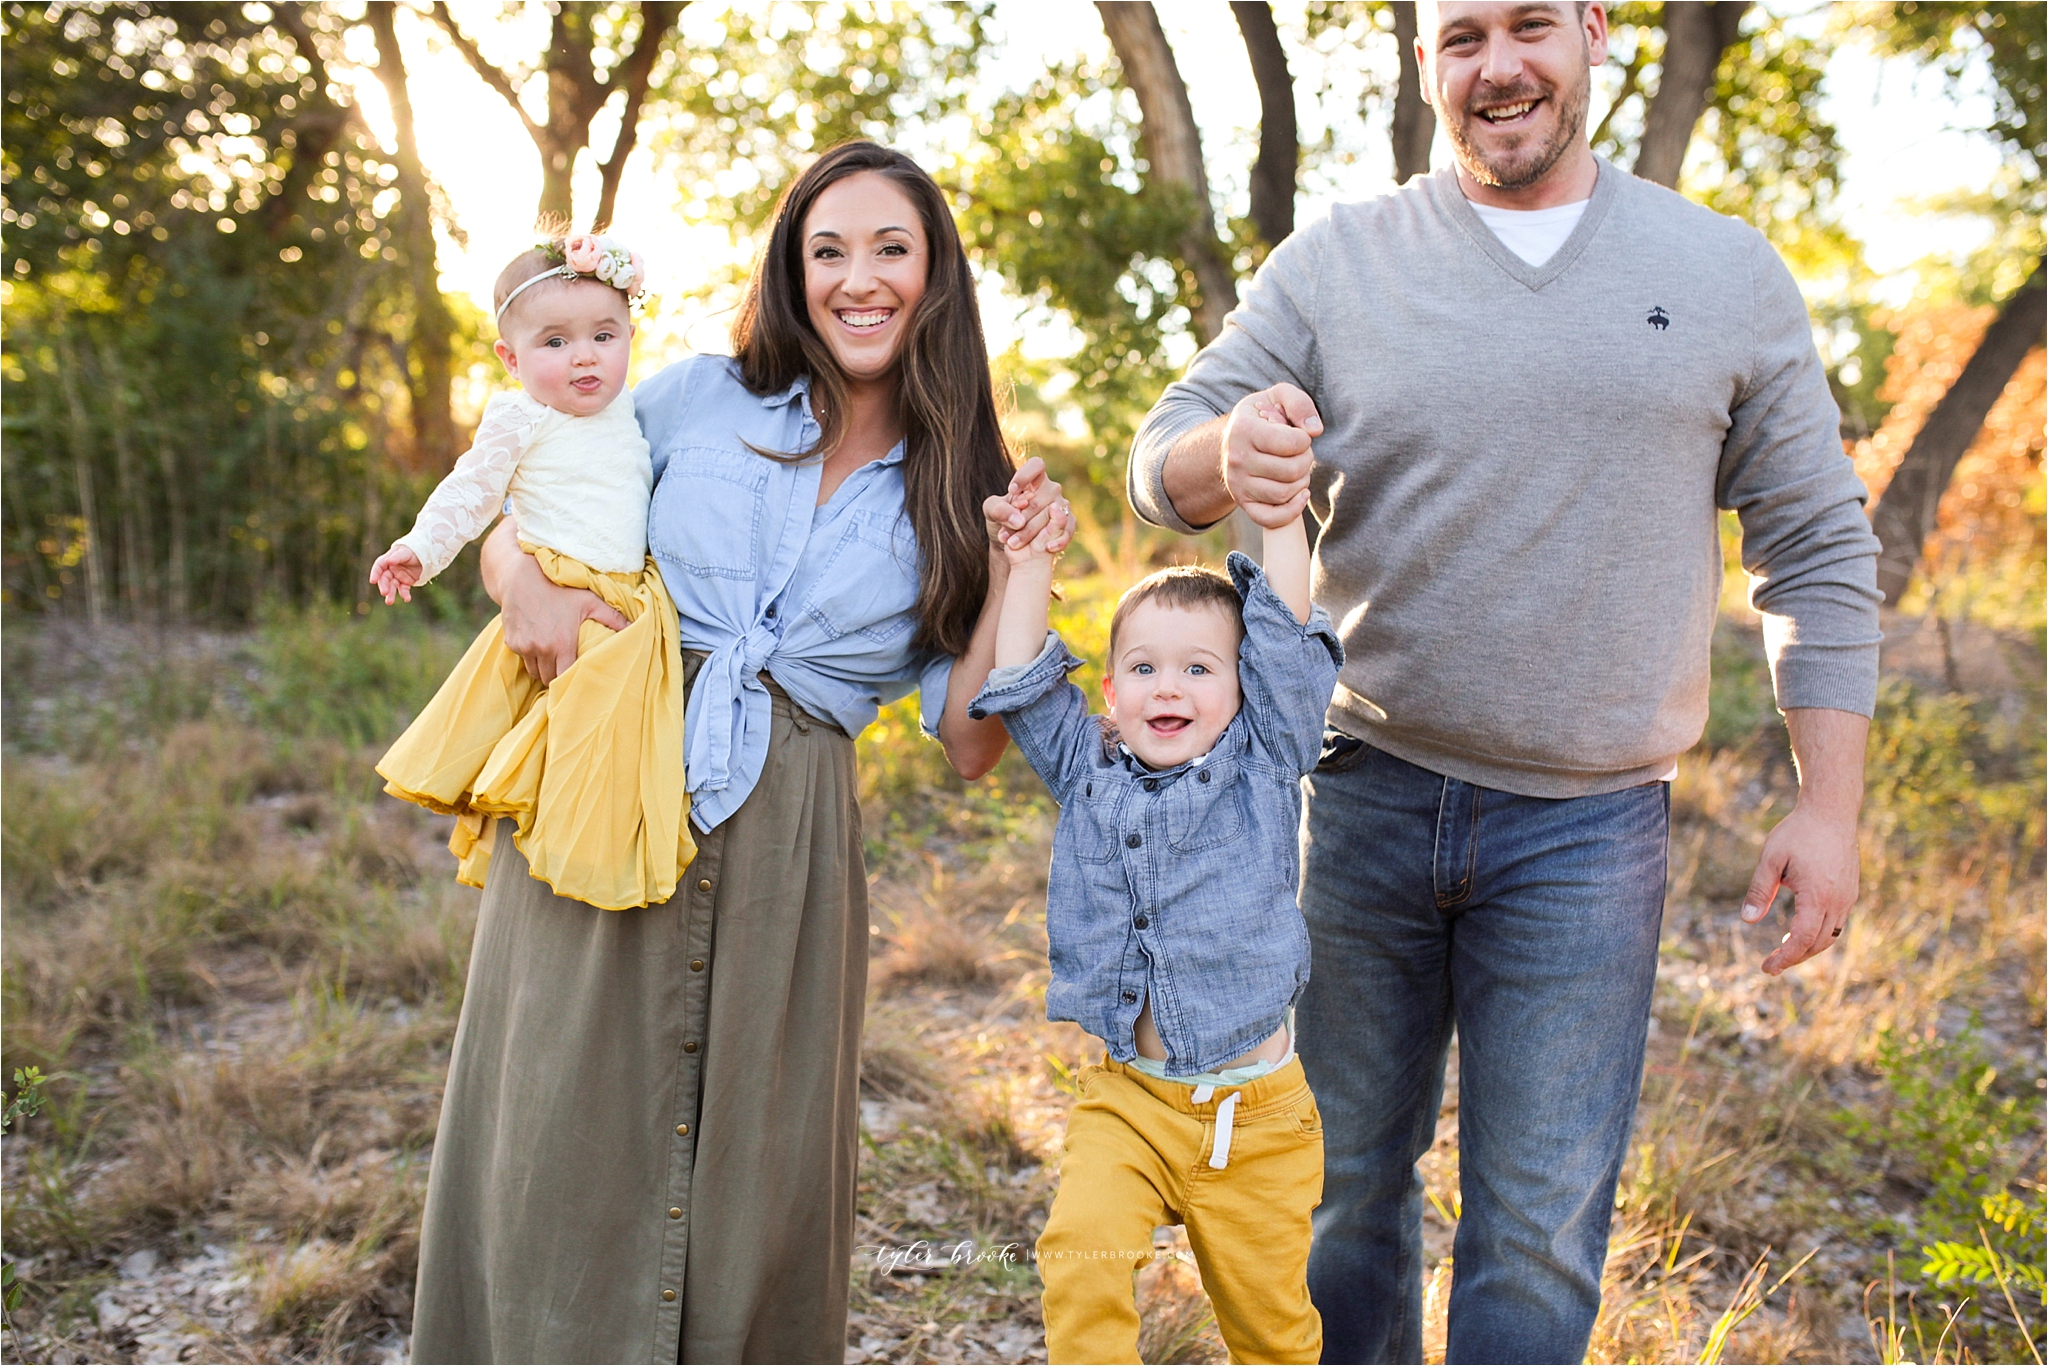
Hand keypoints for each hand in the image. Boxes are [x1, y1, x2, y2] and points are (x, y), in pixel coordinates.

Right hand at [369, 545, 423, 604]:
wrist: (426, 555)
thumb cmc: (413, 551)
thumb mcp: (405, 552)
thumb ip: (397, 557)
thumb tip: (388, 561)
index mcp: (388, 560)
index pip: (379, 567)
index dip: (375, 573)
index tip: (373, 581)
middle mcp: (391, 570)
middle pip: (384, 579)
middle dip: (384, 586)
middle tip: (384, 593)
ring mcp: (398, 577)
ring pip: (392, 586)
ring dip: (391, 594)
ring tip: (389, 602)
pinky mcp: (406, 583)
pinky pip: (404, 590)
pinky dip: (405, 595)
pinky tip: (407, 599)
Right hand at [497, 549, 628, 684]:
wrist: (521, 577)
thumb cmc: (559, 588)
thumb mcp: (588, 600)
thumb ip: (612, 617)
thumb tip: (635, 627)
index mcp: (561, 644)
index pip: (565, 677)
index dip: (571, 681)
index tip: (578, 680)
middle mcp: (541, 649)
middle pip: (549, 679)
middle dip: (557, 677)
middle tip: (566, 669)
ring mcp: (524, 647)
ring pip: (534, 671)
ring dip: (543, 668)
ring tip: (553, 659)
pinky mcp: (512, 643)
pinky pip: (522, 659)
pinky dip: (530, 656)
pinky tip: (538, 643)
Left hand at [984, 456, 1068, 552]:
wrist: (1011, 542)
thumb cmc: (1002, 518)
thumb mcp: (991, 511)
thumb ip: (999, 509)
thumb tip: (1018, 520)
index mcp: (1034, 479)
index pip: (1036, 465)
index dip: (1024, 476)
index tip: (1012, 492)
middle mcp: (1051, 489)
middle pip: (1038, 500)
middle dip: (1019, 518)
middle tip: (1004, 533)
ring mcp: (1062, 506)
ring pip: (1050, 516)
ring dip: (1030, 532)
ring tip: (1013, 543)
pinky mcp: (1068, 524)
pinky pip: (1067, 530)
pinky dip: (1058, 540)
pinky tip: (1047, 547)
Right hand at [1223, 384, 1319, 529]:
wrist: (1235, 439)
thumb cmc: (1263, 416)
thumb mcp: (1278, 396)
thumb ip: (1299, 403)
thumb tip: (1314, 430)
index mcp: (1244, 430)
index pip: (1292, 443)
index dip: (1305, 439)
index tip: (1299, 435)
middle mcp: (1237, 460)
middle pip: (1291, 471)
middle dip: (1306, 460)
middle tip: (1301, 452)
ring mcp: (1238, 484)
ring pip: (1284, 494)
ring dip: (1301, 482)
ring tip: (1297, 468)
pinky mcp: (1243, 503)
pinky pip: (1270, 519)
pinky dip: (1293, 510)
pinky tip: (1301, 494)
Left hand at [1740, 802, 1859, 974]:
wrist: (1831, 812)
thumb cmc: (1797, 833)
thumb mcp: (1771, 859)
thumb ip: (1760, 892)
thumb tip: (1747, 922)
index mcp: (1818, 896)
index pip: (1803, 939)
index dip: (1786, 957)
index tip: (1767, 968)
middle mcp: (1839, 901)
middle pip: (1819, 943)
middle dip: (1795, 958)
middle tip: (1771, 966)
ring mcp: (1848, 897)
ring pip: (1831, 935)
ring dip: (1808, 948)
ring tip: (1784, 952)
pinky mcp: (1850, 891)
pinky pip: (1837, 923)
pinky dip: (1819, 934)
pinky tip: (1800, 932)